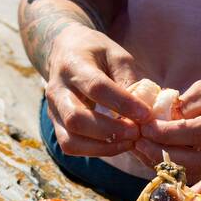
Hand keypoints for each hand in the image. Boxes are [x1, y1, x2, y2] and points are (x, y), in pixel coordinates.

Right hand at [46, 25, 151, 157]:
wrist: (64, 50)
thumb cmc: (96, 52)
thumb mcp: (116, 54)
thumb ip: (128, 79)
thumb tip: (145, 109)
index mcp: (74, 65)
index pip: (96, 88)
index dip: (123, 104)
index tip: (146, 114)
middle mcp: (58, 90)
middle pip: (76, 119)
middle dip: (110, 131)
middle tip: (136, 133)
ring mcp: (53, 110)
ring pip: (70, 139)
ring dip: (103, 147)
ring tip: (129, 142)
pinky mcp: (56, 124)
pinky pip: (71, 146)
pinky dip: (95, 151)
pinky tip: (116, 144)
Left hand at [134, 70, 200, 181]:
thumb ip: (186, 105)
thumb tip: (157, 121)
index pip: (196, 132)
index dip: (167, 133)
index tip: (144, 127)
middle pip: (196, 159)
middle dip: (162, 153)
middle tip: (138, 142)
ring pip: (197, 170)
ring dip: (166, 162)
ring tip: (142, 149)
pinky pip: (200, 171)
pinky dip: (177, 165)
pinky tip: (157, 154)